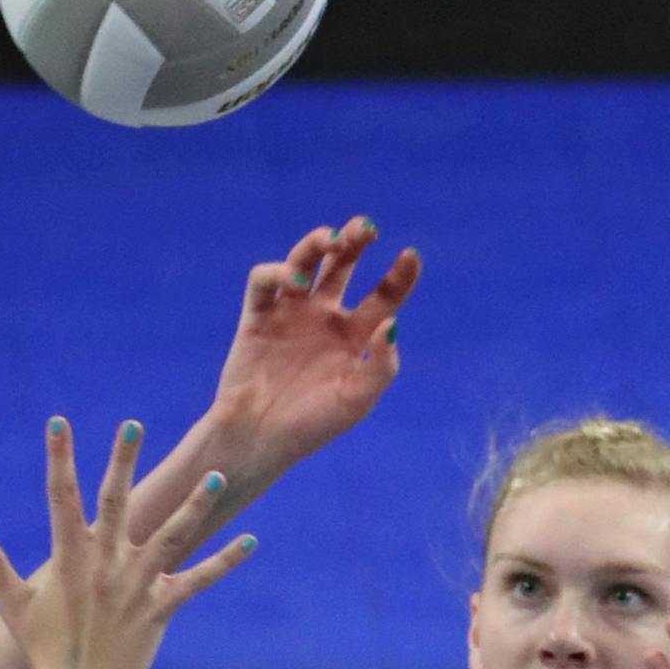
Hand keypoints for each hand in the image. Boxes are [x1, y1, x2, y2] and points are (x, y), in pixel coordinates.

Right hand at [0, 418, 254, 668]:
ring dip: (195, 505)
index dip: (58, 459)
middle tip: (132, 425)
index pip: (59, 498)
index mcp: (67, 559)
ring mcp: (134, 587)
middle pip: (114, 503)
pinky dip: (225, 562)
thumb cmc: (44, 651)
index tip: (58, 423)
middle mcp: (102, 566)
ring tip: (216, 474)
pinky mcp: (161, 611)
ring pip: (170, 537)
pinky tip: (251, 541)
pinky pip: (199, 582)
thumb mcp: (13, 605)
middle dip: (122, 462)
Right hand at [209, 218, 419, 472]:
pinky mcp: (258, 317)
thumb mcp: (356, 400)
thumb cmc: (312, 426)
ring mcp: (291, 314)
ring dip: (316, 244)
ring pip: (305, 263)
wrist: (260, 440)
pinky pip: (264, 283)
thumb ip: (380, 366)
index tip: (411, 254)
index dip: (398, 275)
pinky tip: (296, 283)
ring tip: (331, 238)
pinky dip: (278, 273)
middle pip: (343, 266)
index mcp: (355, 337)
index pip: (382, 296)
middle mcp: (324, 318)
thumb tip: (393, 322)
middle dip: (355, 242)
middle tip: (367, 228)